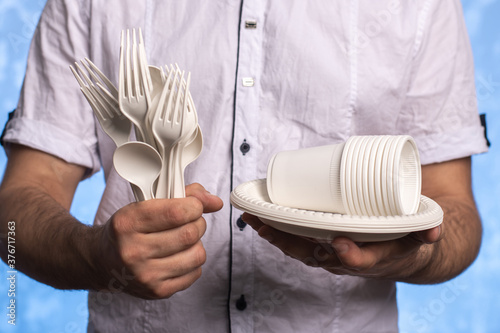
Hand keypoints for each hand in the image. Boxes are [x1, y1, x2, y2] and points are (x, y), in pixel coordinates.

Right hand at [95, 183, 222, 298]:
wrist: (103, 262)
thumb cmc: (129, 228)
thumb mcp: (145, 203)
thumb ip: (183, 195)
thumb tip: (216, 202)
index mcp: (128, 223)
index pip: (177, 212)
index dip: (194, 206)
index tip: (192, 206)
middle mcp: (133, 251)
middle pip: (190, 233)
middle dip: (197, 223)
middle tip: (190, 221)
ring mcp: (145, 275)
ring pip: (197, 254)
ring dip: (197, 243)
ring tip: (184, 239)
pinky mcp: (157, 291)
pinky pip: (195, 272)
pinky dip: (193, 261)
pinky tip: (179, 255)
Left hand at [243, 213, 442, 280]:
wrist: (398, 253)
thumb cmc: (405, 240)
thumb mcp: (419, 236)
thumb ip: (426, 231)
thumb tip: (432, 231)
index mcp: (372, 257)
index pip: (359, 261)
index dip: (350, 255)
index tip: (340, 242)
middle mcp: (346, 259)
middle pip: (315, 255)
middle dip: (289, 242)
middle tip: (267, 225)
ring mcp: (331, 254)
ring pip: (299, 249)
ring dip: (275, 236)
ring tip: (254, 219)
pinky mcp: (322, 245)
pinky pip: (296, 242)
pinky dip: (277, 232)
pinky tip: (260, 219)